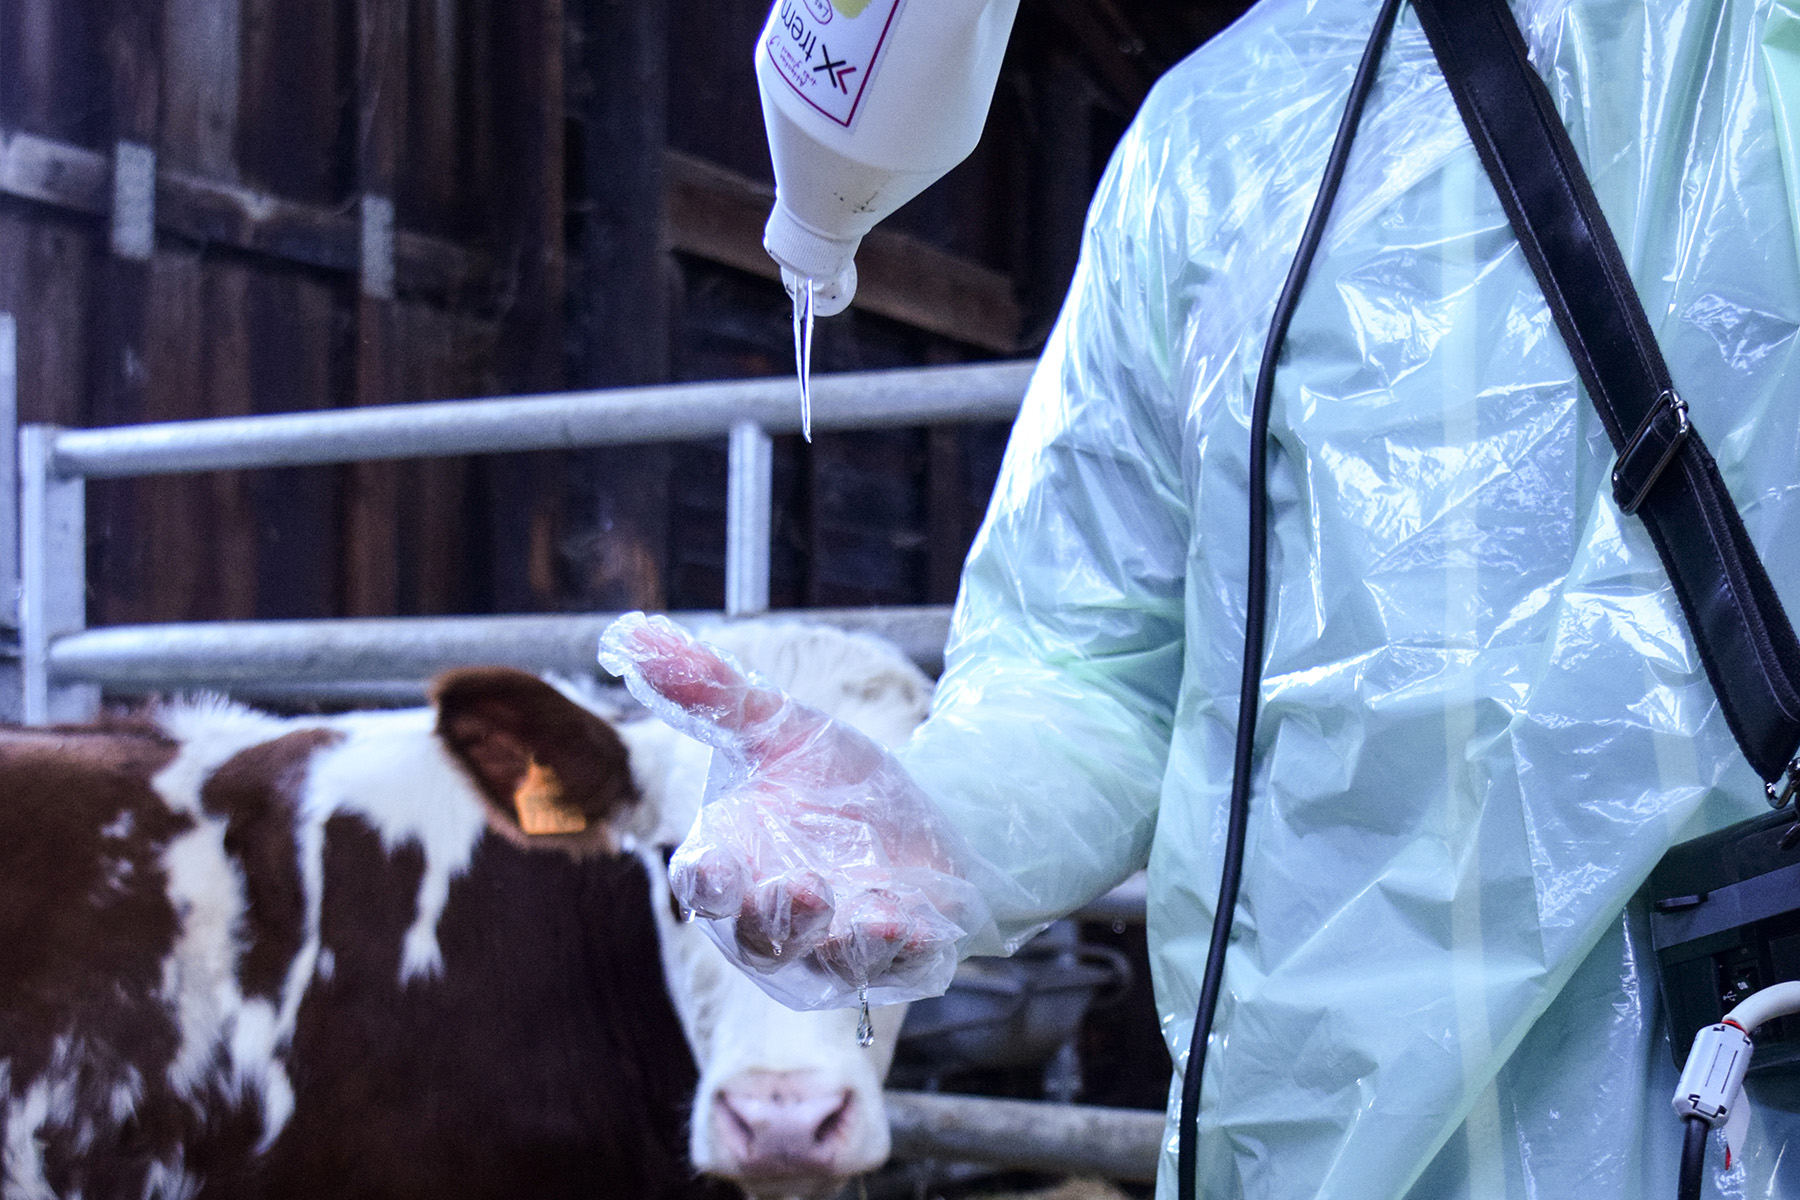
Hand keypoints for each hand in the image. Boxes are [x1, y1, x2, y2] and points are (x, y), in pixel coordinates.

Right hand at [599, 613, 987, 1008]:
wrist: (912, 806)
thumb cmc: (824, 777)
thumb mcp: (772, 724)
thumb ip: (705, 690)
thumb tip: (631, 633)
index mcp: (731, 866)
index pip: (704, 886)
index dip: (707, 883)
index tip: (713, 870)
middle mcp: (776, 917)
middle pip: (761, 938)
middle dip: (777, 919)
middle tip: (799, 888)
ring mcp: (839, 943)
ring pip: (831, 962)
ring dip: (847, 945)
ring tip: (870, 917)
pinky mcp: (903, 952)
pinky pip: (901, 967)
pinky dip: (906, 953)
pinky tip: (915, 924)